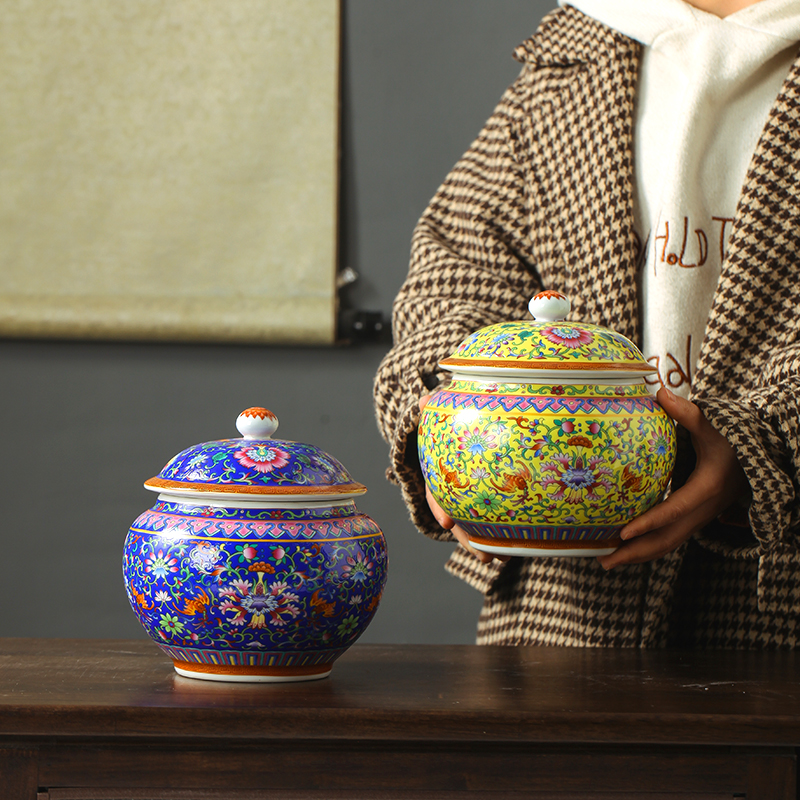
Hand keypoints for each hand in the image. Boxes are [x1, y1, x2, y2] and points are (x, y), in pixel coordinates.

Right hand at [419, 395, 509, 564]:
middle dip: (468, 539)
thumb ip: (433, 409)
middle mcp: (454, 489)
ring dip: (486, 544)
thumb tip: (423, 400)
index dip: (440, 508)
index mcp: (440, 473)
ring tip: (502, 559)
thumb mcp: (441, 414)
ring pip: (475, 524)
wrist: (460, 426)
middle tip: (485, 557)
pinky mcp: (489, 497)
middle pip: (458, 518)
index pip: (436, 492)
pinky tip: (517, 546)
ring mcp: (470, 495)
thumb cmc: (451, 420)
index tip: (447, 522)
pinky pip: (494, 516)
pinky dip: (503, 532)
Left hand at [597, 387, 748, 569]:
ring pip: (668, 544)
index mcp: (706, 488)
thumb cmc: (732, 441)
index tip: (623, 531)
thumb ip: (688, 412)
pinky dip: (647, 547)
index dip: (649, 523)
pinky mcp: (693, 519)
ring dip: (638, 556)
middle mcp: (703, 510)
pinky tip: (624, 548)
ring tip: (606, 561)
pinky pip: (670, 539)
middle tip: (604, 560)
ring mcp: (699, 518)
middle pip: (668, 540)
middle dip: (635, 552)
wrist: (758, 459)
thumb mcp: (714, 427)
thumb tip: (659, 392)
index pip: (674, 510)